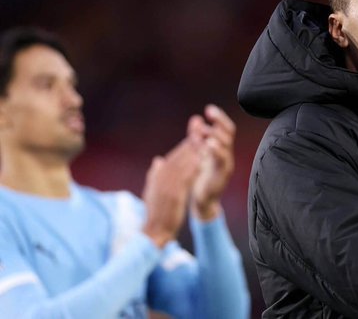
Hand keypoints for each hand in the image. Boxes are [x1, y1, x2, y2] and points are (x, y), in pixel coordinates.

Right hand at [142, 128, 201, 247]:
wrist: (153, 232)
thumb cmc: (155, 213)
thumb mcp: (152, 192)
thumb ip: (155, 175)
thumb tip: (158, 160)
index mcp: (157, 176)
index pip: (173, 156)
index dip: (184, 144)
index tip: (195, 132)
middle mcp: (161, 179)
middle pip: (178, 156)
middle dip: (190, 141)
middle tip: (200, 127)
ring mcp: (167, 187)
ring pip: (182, 164)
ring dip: (193, 150)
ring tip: (203, 138)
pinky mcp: (174, 196)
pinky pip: (184, 180)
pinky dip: (192, 168)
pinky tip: (201, 160)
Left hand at [190, 104, 236, 220]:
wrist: (202, 200)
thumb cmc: (201, 175)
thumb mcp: (198, 153)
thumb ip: (197, 137)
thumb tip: (196, 118)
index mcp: (221, 146)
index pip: (225, 127)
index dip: (219, 117)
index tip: (209, 109)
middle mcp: (226, 153)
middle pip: (229, 132)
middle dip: (219, 121)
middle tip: (208, 113)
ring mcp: (226, 164)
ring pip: (226, 145)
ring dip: (216, 136)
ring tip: (206, 131)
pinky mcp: (223, 175)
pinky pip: (223, 161)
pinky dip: (216, 151)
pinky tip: (207, 145)